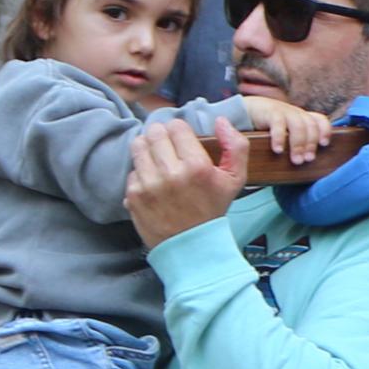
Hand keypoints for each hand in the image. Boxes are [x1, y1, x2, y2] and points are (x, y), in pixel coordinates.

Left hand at [124, 113, 249, 246]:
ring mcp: (148, 185)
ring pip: (138, 146)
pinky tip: (153, 183)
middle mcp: (170, 173)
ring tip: (158, 161)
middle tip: (168, 147)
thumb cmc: (212, 210)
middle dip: (161, 135)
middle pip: (154, 132)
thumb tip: (221, 121)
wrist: (191, 247)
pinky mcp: (133, 196)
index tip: (182, 140)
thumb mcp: (235, 179)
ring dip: (148, 150)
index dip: (179, 130)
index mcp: (196, 165)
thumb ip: (236, 145)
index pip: (176, 126)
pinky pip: (132, 171)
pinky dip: (141, 173)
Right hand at [257, 100, 336, 167]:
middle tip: (307, 160)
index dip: (325, 130)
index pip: (320, 120)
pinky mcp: (270, 112)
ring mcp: (284, 111)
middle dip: (311, 144)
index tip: (324, 144)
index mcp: (302, 118)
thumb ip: (297, 142)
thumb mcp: (286, 132)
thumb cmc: (269, 127)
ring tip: (296, 160)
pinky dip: (280, 138)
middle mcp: (296, 113)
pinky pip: (278, 124)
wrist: (247, 110)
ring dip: (299, 144)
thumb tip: (306, 163)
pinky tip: (278, 150)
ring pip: (298, 126)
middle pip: (311, 126)